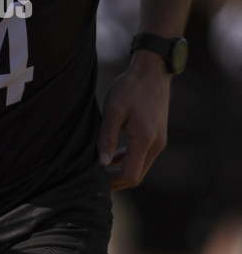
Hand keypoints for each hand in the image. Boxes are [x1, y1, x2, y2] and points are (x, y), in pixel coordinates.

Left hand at [97, 53, 170, 189]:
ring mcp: (159, 140)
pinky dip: (128, 160)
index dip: (113, 182)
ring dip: (121, 170)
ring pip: (140, 166)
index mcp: (145, 139)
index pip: (131, 174)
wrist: (152, 71)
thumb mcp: (114, 110)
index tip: (94, 181)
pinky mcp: (157, 135)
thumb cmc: (130, 87)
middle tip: (94, 180)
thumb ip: (107, 137)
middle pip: (137, 175)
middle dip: (116, 181)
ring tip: (100, 170)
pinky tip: (112, 156)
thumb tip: (102, 162)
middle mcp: (156, 144)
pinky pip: (142, 155)